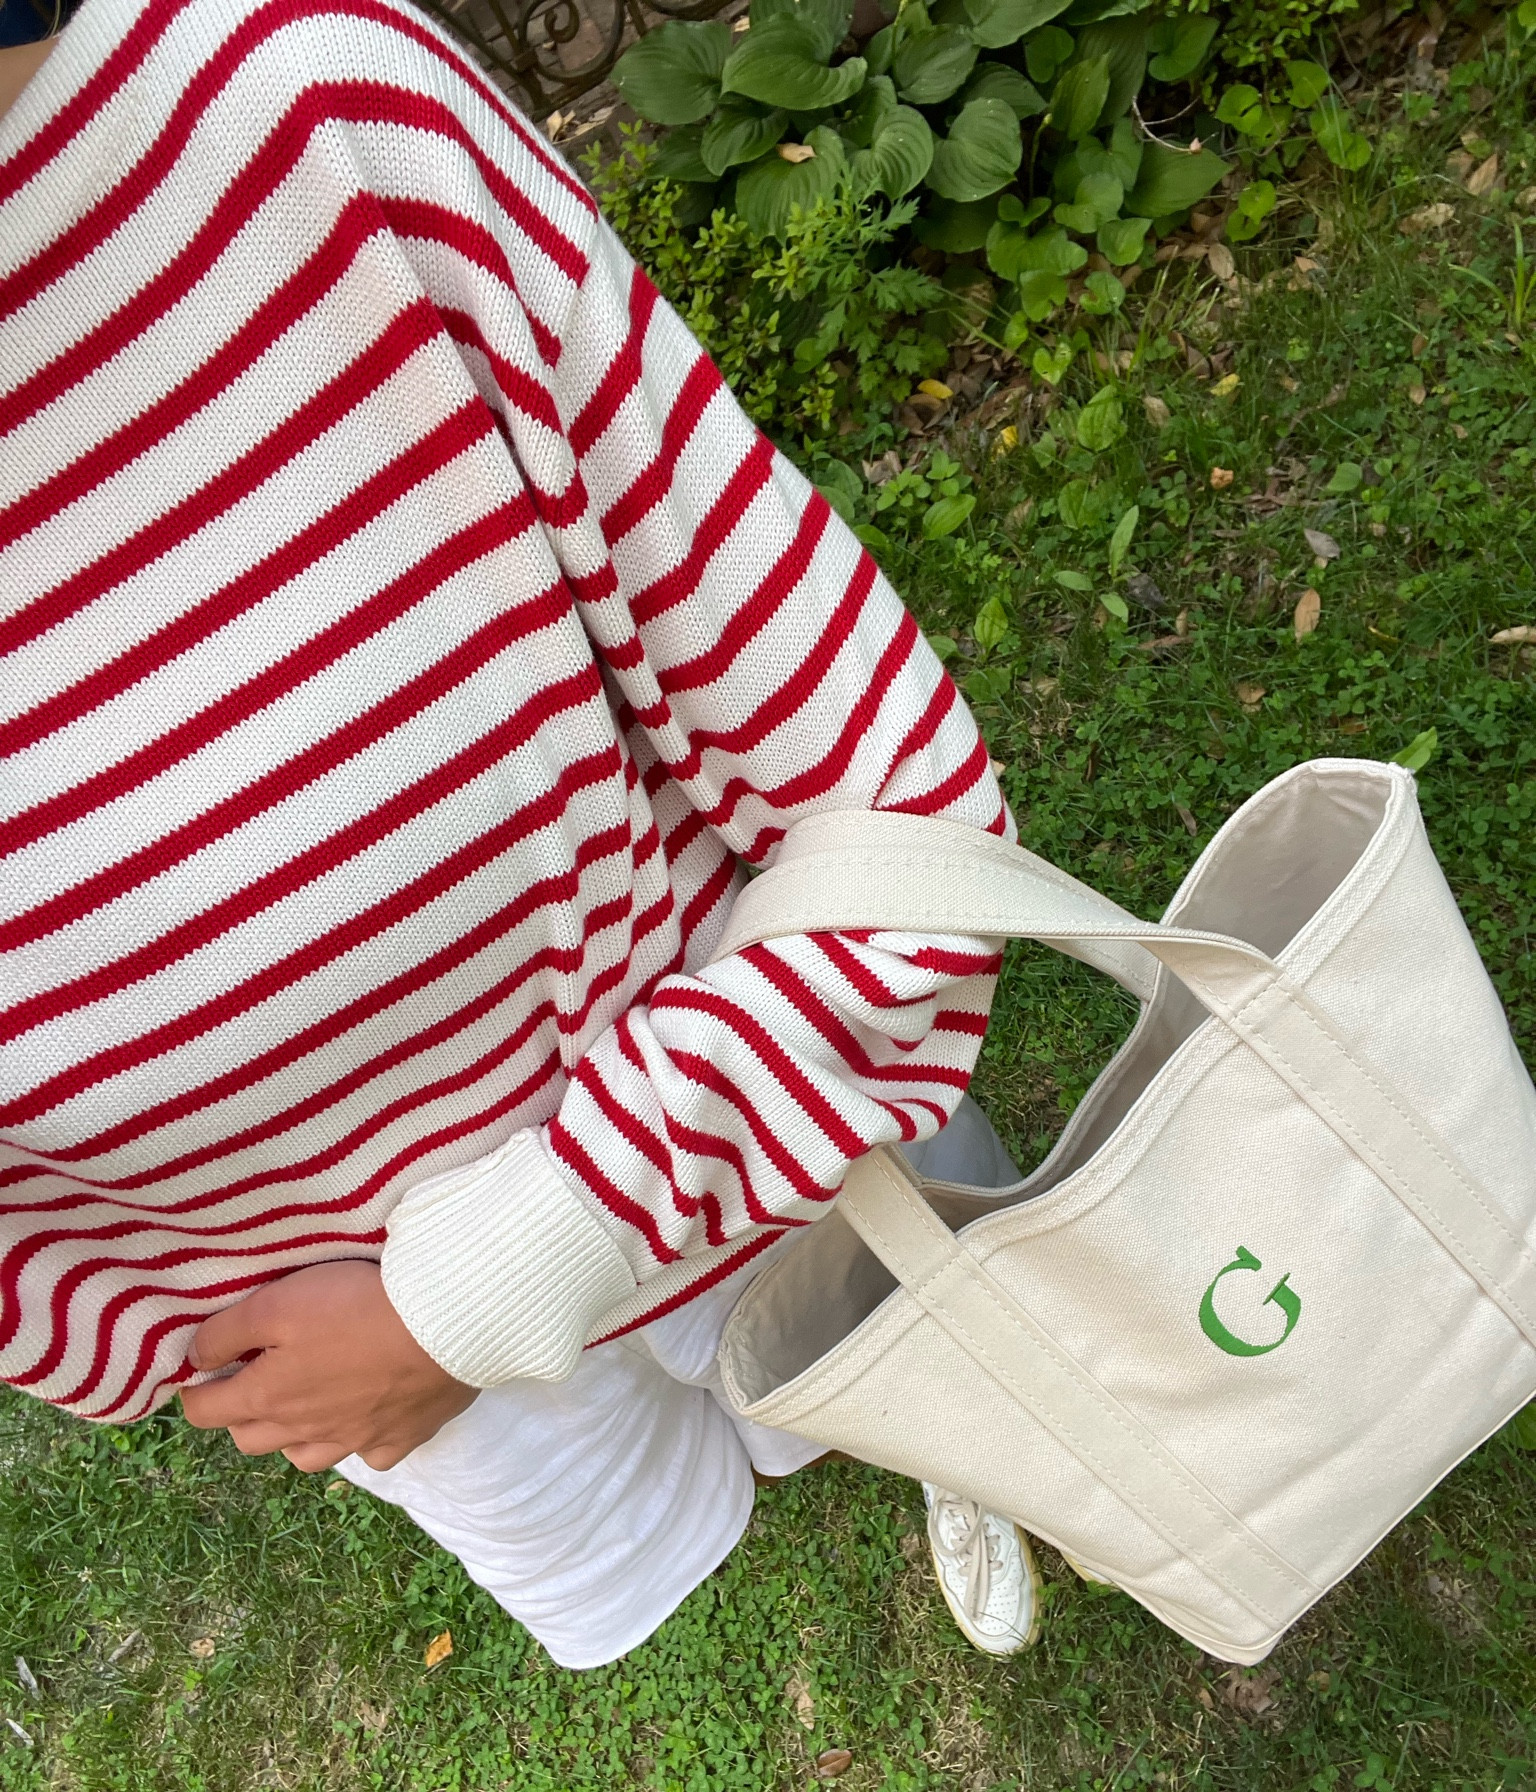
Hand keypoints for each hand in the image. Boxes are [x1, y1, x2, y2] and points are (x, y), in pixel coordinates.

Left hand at [180, 1260, 477, 1471]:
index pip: (205, 1411)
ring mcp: (356, 1441)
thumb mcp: (277, 1302)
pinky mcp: (402, 1438)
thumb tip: (195, 1357)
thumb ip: (226, 1331)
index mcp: (268, 1399)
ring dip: (294, 1435)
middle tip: (256, 1374)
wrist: (444, 1324)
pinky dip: (360, 1440)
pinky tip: (368, 1414)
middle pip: (251, 1439)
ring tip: (307, 1402)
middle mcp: (306, 1431)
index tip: (203, 1367)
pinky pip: (369, 1455)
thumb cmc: (354, 1307)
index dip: (195, 1389)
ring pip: (306, 1457)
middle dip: (241, 1411)